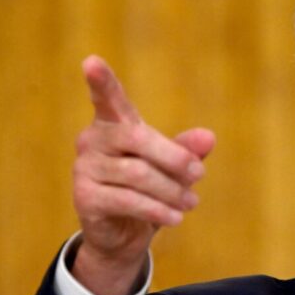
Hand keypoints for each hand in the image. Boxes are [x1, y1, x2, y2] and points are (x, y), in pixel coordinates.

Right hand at [70, 55, 215, 294]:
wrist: (123, 234)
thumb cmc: (149, 189)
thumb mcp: (172, 167)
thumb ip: (187, 149)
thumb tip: (209, 137)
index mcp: (114, 124)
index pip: (107, 98)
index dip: (101, 81)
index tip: (91, 61)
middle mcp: (93, 140)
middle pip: (137, 138)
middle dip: (174, 157)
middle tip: (200, 173)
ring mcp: (85, 168)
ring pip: (138, 174)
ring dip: (171, 190)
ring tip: (192, 202)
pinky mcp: (85, 198)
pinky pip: (128, 200)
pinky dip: (158, 210)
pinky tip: (176, 217)